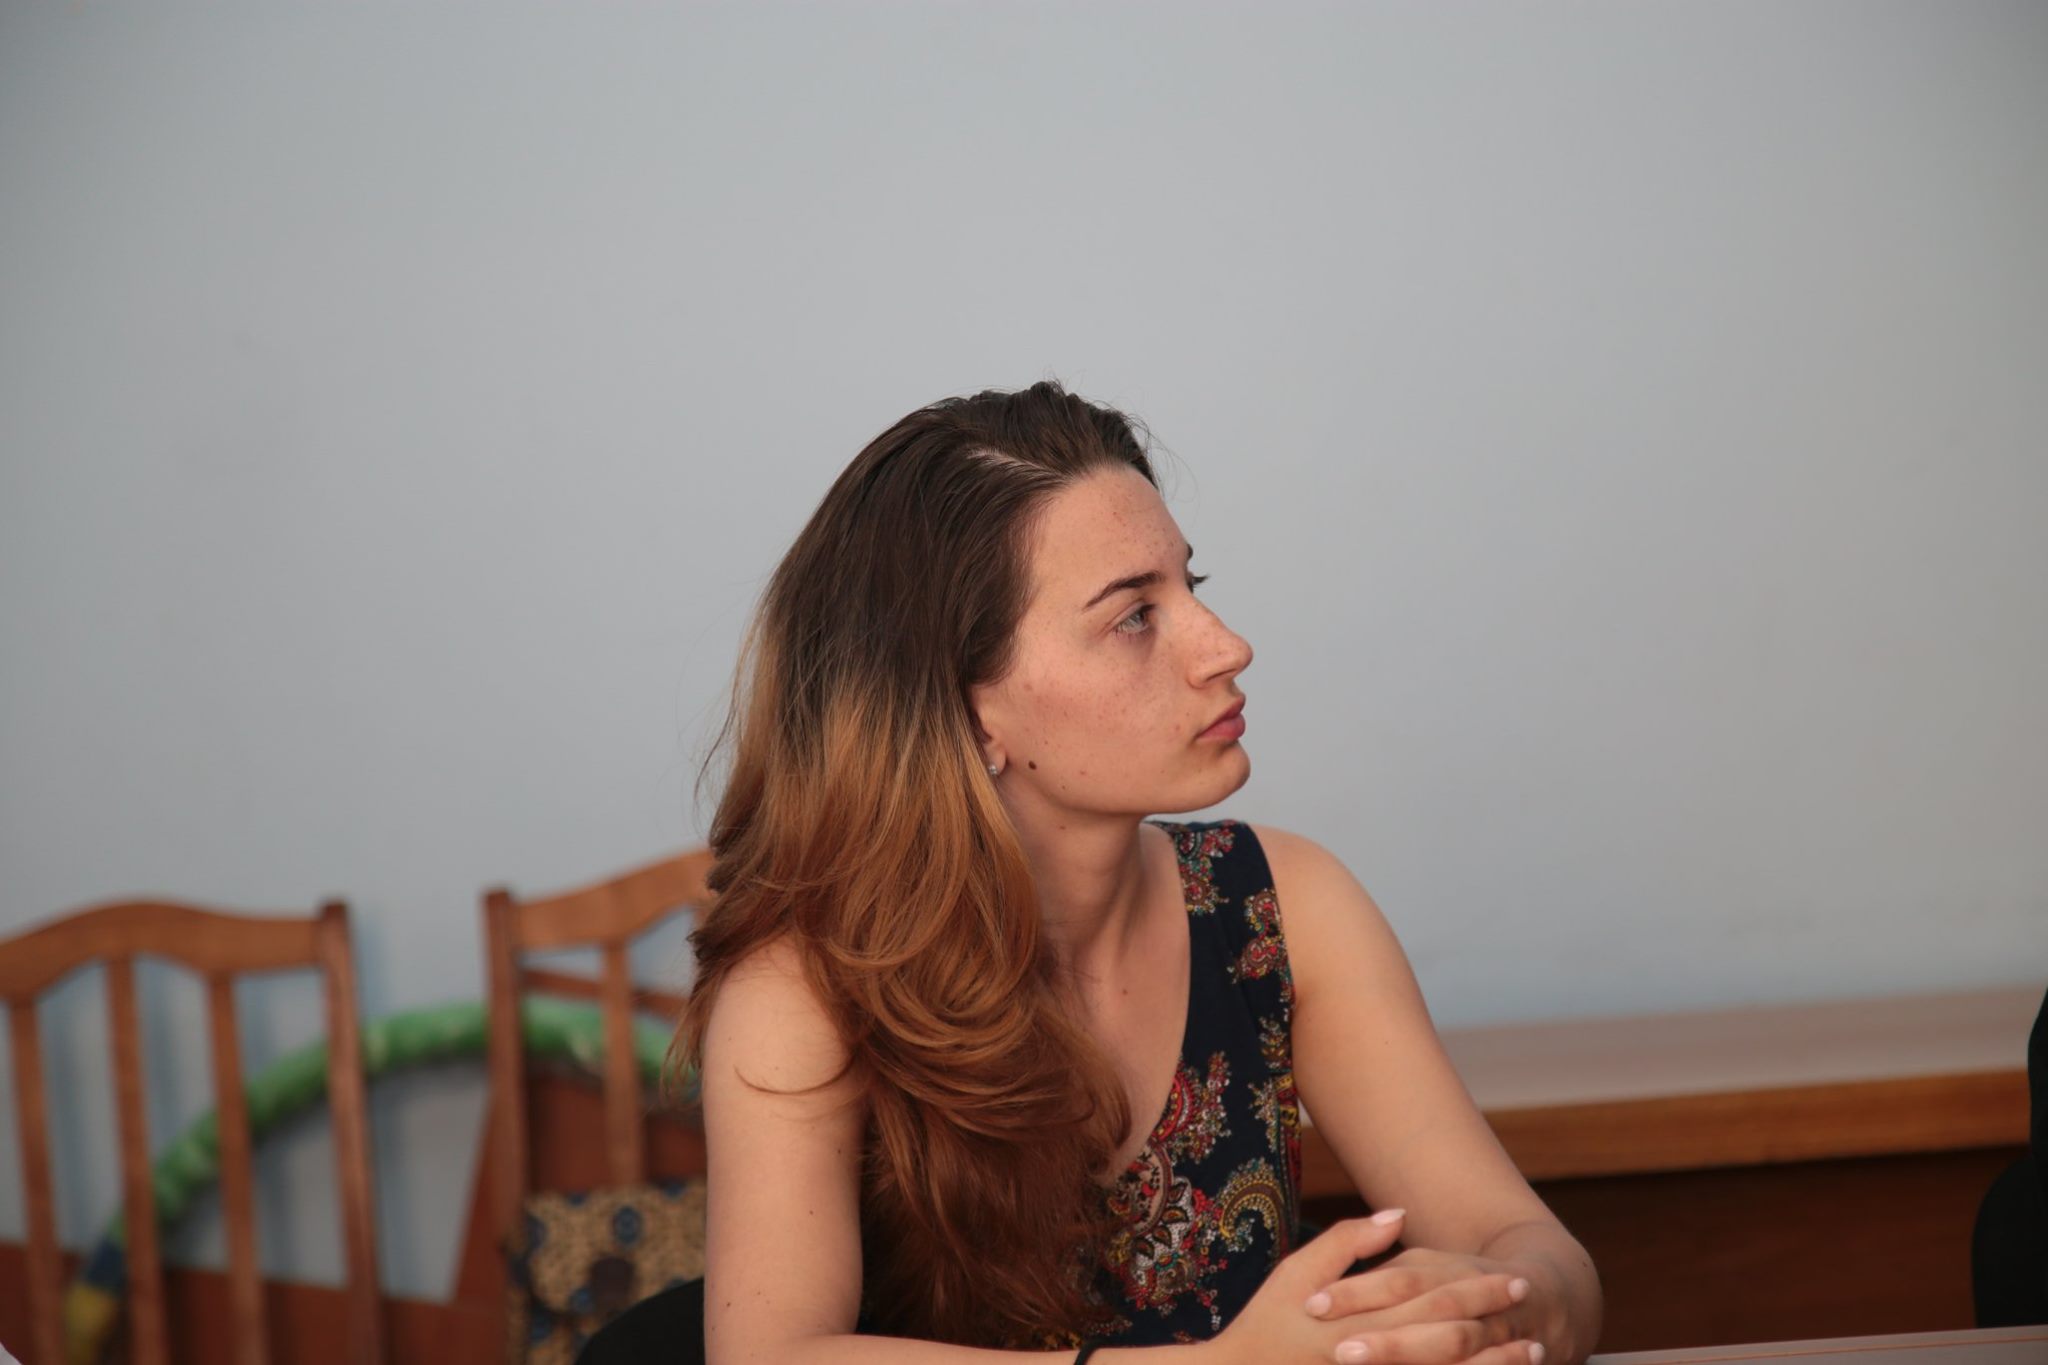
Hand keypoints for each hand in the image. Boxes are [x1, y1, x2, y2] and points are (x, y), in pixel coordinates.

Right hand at [1201, 1212, 1541, 1364]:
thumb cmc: (1266, 1326)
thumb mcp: (1295, 1275)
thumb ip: (1345, 1244)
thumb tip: (1396, 1215)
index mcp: (1354, 1323)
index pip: (1429, 1304)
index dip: (1476, 1293)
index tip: (1515, 1280)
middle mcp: (1366, 1360)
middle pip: (1447, 1345)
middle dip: (1497, 1329)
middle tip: (1535, 1313)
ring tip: (1536, 1352)